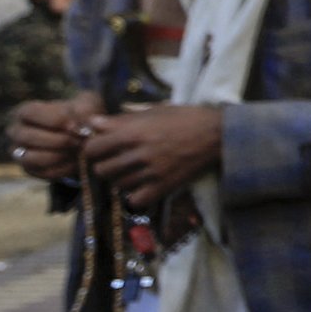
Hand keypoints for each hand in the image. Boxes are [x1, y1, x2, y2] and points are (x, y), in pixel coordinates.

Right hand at [8, 92, 102, 181]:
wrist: (82, 135)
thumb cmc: (80, 116)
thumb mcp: (86, 106)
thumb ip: (85, 110)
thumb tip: (83, 124)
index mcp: (25, 111)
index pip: (30, 112)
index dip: (54, 119)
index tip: (75, 125)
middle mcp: (17, 131)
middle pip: (29, 137)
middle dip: (59, 140)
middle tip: (80, 141)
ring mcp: (20, 152)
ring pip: (32, 158)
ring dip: (60, 156)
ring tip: (80, 151)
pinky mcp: (30, 169)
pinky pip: (43, 172)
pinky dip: (63, 169)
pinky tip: (78, 162)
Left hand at [80, 104, 223, 208]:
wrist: (218, 134)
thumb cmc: (186, 117)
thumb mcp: (154, 111)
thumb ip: (122, 120)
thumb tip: (92, 123)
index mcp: (133, 132)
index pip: (92, 148)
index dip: (91, 148)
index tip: (99, 148)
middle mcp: (139, 153)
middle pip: (101, 169)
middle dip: (104, 165)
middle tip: (114, 161)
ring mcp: (152, 172)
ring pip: (117, 184)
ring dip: (120, 179)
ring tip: (130, 172)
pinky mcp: (165, 186)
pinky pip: (136, 200)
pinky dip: (135, 195)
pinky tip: (141, 186)